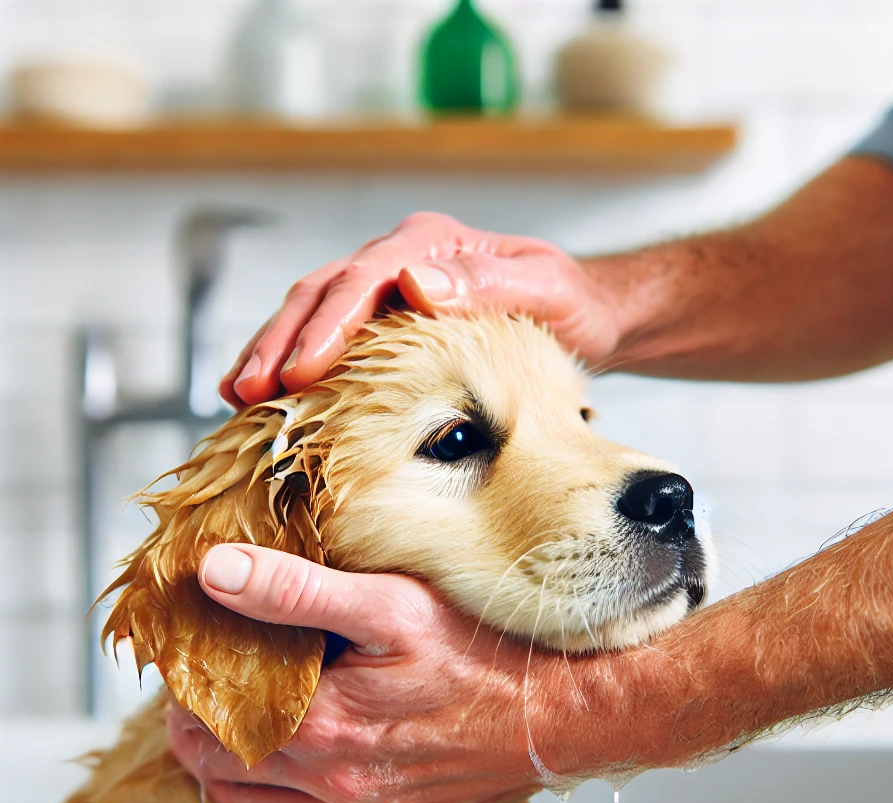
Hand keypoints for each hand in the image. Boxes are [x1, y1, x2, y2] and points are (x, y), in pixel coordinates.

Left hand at [167, 543, 583, 802]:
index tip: (195, 660)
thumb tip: (217, 573)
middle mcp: (335, 783)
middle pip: (224, 766)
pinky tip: (280, 784)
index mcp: (324, 725)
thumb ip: (296, 590)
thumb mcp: (391, 604)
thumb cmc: (488, 655)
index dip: (192, 689)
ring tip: (232, 731)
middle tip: (205, 691)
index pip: (214, 718)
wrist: (563, 713)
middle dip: (200, 729)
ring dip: (227, 773)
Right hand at [220, 212, 620, 406]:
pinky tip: (270, 399)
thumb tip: (414, 282)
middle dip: (280, 342)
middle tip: (246, 391)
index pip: (364, 278)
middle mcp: (402, 261)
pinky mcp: (387, 327)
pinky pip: (332, 342)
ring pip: (314, 315)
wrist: (586, 322)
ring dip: (273, 353)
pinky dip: (297, 366)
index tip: (299, 370)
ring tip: (238, 397)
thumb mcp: (546, 291)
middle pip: (323, 294)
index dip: (326, 324)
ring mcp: (389, 293)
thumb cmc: (572, 308)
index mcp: (433, 244)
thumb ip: (489, 283)